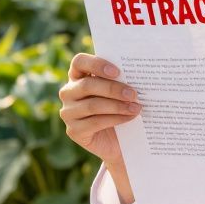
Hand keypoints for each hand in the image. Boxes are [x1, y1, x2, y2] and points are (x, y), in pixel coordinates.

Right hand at [58, 53, 139, 203]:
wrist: (117, 141)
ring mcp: (68, 112)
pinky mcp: (74, 131)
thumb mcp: (118, 92)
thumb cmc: (119, 108)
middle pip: (87, 85)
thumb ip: (120, 81)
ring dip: (117, 106)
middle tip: (133, 93)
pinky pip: (95, 122)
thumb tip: (136, 74)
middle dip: (113, 88)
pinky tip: (129, 117)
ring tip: (136, 107)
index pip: (79, 62)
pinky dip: (115, 119)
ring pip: (92, 105)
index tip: (117, 71)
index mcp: (77, 76)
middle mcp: (68, 92)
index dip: (96, 64)